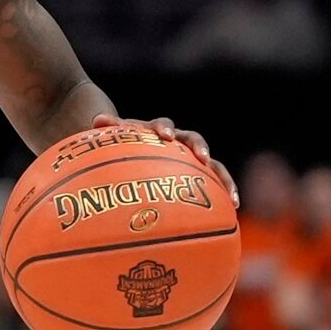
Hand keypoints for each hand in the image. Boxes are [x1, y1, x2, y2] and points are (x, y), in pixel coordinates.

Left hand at [93, 113, 236, 204]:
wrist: (138, 146)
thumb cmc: (125, 144)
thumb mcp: (116, 138)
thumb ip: (110, 130)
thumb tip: (97, 120)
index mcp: (157, 131)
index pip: (163, 125)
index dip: (165, 129)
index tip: (166, 137)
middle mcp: (180, 141)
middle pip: (194, 139)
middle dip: (200, 147)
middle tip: (203, 156)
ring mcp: (191, 157)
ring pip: (213, 163)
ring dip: (223, 177)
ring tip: (231, 196)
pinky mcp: (199, 173)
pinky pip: (214, 182)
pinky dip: (224, 192)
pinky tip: (233, 209)